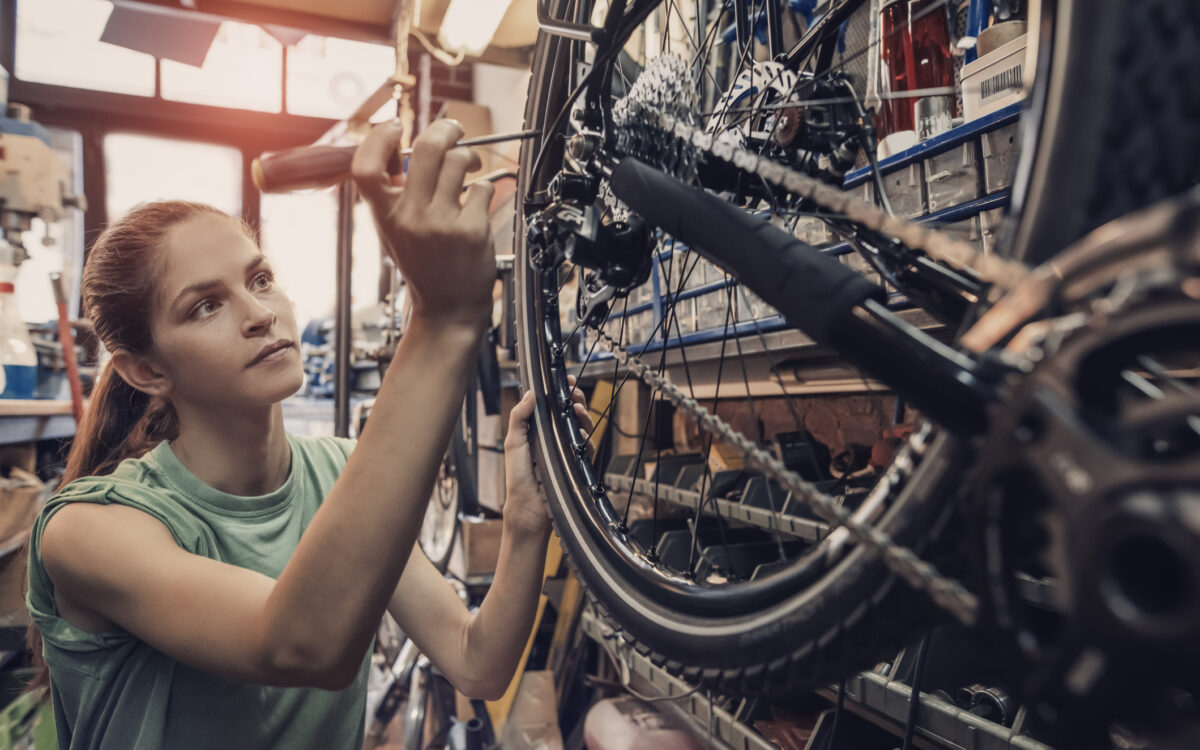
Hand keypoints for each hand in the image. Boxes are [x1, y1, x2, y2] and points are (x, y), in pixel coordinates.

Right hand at [352, 119, 495, 327]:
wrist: (448, 308)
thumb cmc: (425, 265)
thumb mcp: (395, 230)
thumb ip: (395, 193)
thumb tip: (404, 144)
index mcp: (385, 215)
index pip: (365, 168)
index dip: (377, 138)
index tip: (394, 126)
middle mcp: (410, 218)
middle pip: (425, 149)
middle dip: (445, 129)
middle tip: (454, 130)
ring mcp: (441, 223)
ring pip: (459, 161)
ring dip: (469, 157)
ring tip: (470, 166)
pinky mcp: (470, 229)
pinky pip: (482, 188)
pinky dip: (484, 190)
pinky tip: (477, 204)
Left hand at [502, 377, 593, 535]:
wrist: (528, 508)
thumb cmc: (518, 479)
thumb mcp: (514, 443)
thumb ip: (519, 417)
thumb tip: (530, 393)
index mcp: (538, 432)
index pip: (552, 407)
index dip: (560, 393)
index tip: (565, 381)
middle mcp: (554, 440)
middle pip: (570, 414)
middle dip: (575, 400)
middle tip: (574, 393)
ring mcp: (566, 452)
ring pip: (582, 428)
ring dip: (582, 416)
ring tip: (577, 410)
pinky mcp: (576, 465)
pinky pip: (587, 448)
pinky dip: (586, 439)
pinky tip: (581, 435)